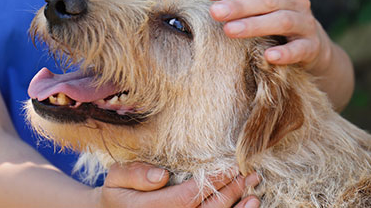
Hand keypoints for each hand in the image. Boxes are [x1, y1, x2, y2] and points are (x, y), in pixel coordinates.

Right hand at [94, 162, 259, 207]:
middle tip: (251, 175)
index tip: (232, 167)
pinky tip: (245, 207)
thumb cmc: (117, 193)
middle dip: (231, 193)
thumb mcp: (115, 178)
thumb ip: (134, 174)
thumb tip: (161, 176)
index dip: (213, 182)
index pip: (189, 196)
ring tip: (254, 196)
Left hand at [205, 0, 330, 68]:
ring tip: (229, 31)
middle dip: (239, 5)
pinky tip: (268, 56)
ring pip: (282, 20)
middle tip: (214, 12)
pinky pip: (299, 49)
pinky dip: (285, 52)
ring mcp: (306, 22)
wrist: (311, 42)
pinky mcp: (311, 46)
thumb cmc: (275, 14)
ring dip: (254, 25)